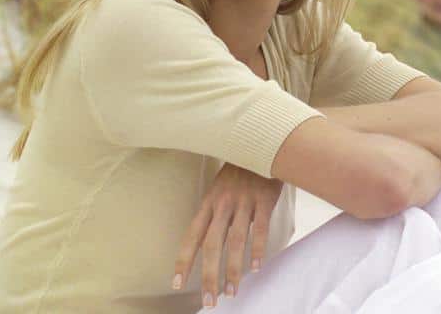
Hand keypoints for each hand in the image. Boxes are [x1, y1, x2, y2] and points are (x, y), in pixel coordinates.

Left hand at [171, 163, 283, 308]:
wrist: (263, 142)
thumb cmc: (241, 169)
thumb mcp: (220, 186)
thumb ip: (215, 211)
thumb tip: (207, 240)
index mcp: (209, 202)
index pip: (192, 235)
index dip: (184, 260)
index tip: (176, 283)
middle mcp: (223, 204)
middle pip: (213, 244)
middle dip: (209, 275)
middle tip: (210, 300)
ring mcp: (244, 201)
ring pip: (236, 241)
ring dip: (233, 269)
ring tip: (231, 291)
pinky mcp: (264, 199)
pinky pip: (260, 229)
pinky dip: (258, 249)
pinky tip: (257, 267)